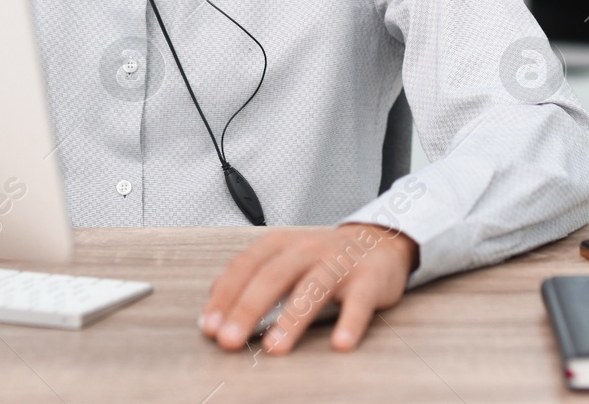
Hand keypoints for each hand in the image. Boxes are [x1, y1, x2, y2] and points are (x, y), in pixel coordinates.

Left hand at [200, 224, 418, 354]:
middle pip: (273, 277)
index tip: (209, 326)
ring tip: (275, 347)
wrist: (379, 240)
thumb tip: (211, 313)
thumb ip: (251, 280)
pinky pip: (359, 302)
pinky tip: (340, 343)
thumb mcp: (284, 258)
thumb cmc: (323, 257)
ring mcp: (339, 263)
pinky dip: (350, 322)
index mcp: (282, 244)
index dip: (225, 296)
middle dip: (248, 309)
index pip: (246, 266)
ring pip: (313, 288)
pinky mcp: (369, 279)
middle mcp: (308, 249)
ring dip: (292, 318)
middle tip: (230, 340)